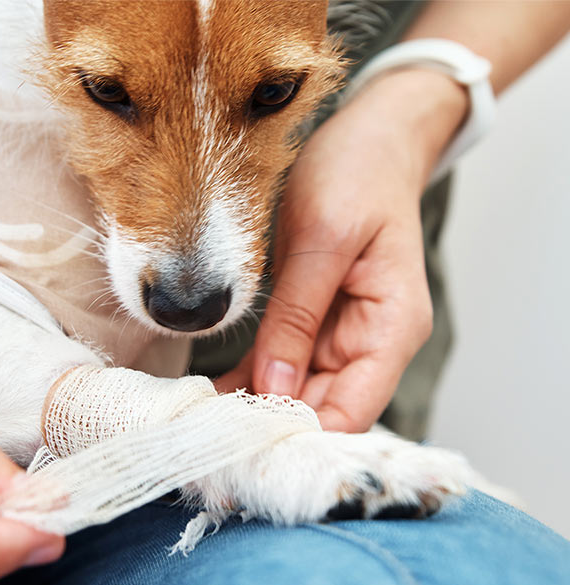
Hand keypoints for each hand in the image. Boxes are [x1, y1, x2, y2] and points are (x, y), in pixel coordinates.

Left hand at [217, 69, 467, 431]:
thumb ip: (299, 314)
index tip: (244, 440)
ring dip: (253, 405)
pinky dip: (251, 379)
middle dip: (268, 424)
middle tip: (204, 430)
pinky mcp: (314, 321)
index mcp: (392, 327)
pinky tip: (212, 390)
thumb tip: (274, 388)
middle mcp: (371, 341)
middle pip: (322, 409)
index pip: (353, 412)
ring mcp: (342, 333)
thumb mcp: (323, 239)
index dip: (302, 433)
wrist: (367, 138)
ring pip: (297, 392)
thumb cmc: (358, 174)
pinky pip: (282, 364)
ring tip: (199, 416)